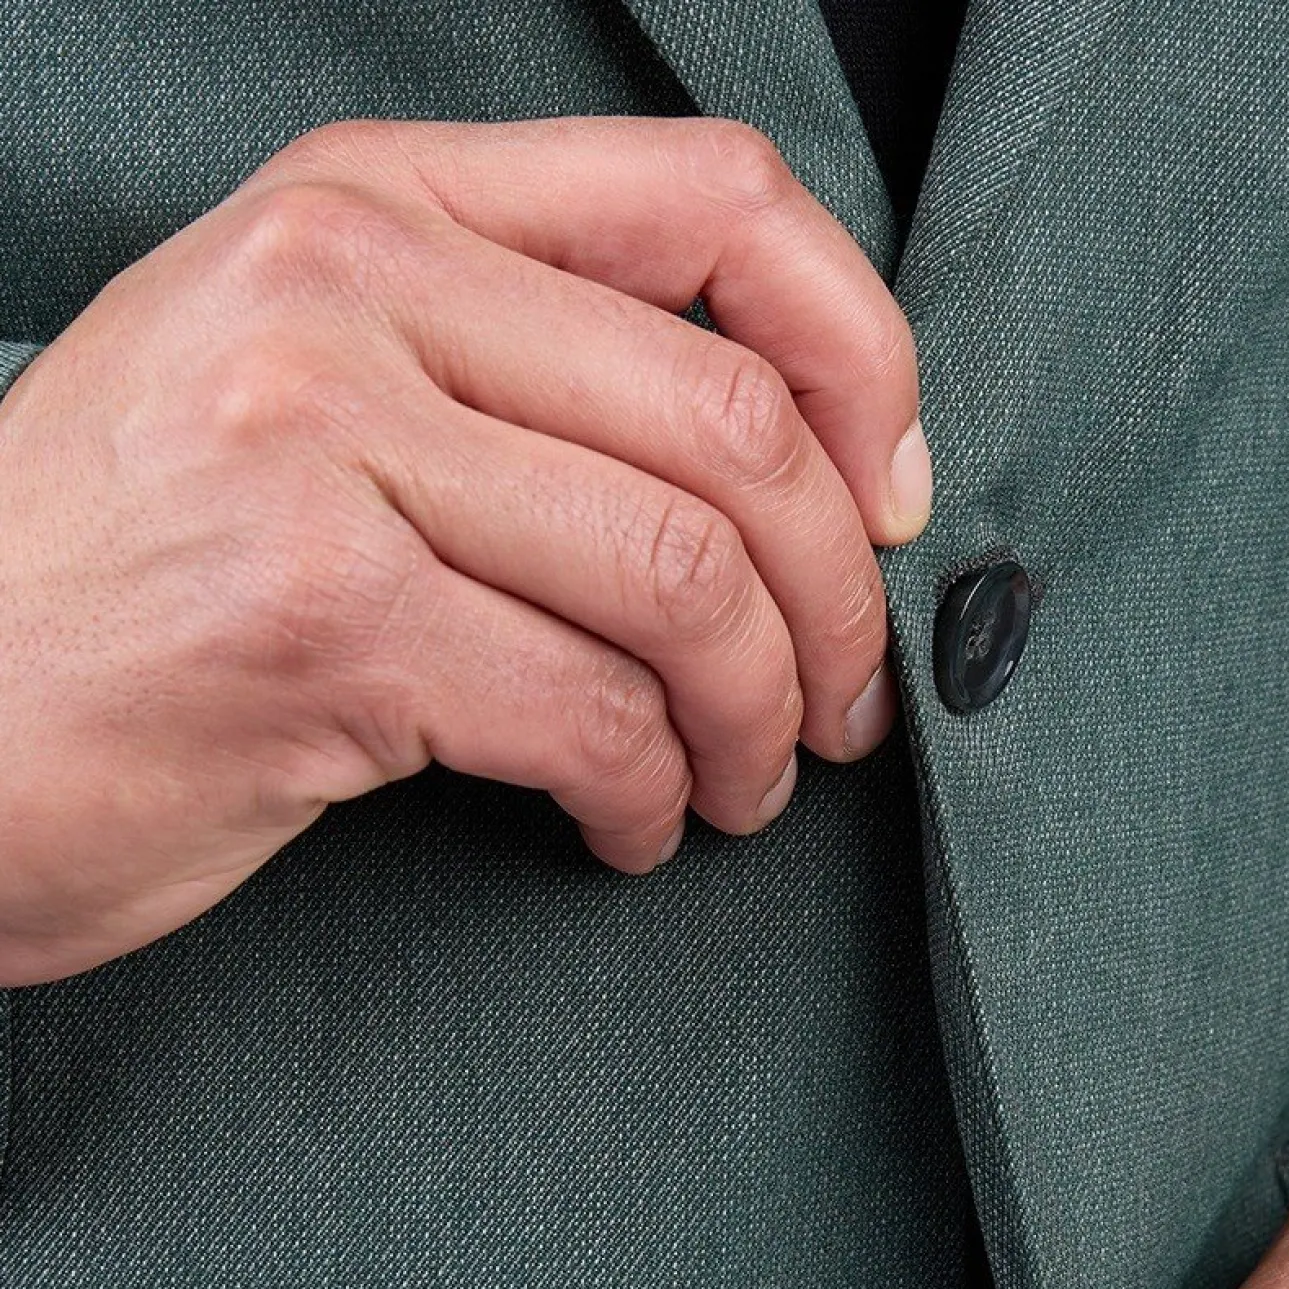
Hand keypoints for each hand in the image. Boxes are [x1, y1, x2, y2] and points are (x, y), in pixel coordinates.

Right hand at [0, 116, 930, 984]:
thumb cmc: (140, 568)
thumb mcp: (318, 392)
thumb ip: (527, 373)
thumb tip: (796, 470)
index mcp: (382, 202)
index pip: (723, 202)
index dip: (864, 361)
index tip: (889, 505)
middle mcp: (353, 290)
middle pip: (736, 427)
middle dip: (839, 602)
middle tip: (844, 706)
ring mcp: (321, 445)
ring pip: (685, 583)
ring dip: (757, 719)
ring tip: (741, 786)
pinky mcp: (317, 621)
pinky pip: (592, 715)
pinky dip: (650, 796)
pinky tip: (628, 827)